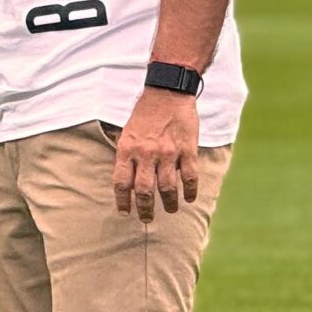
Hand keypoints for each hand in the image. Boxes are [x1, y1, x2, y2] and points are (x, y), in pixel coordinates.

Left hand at [112, 89, 200, 218]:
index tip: (125, 212)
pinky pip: (190, 176)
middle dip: (145, 209)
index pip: (122, 182)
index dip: (123, 201)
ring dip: (169, 203)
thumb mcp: (126, 133)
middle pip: (144, 190)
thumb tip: (125, 181)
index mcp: (127, 149)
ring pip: (168, 187)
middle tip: (146, 219)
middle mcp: (146, 153)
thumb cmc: (144, 114)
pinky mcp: (187, 149)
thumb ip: (126, 156)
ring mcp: (168, 152)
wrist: (167, 92)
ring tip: (170, 210)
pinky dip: (190, 191)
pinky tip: (189, 198)